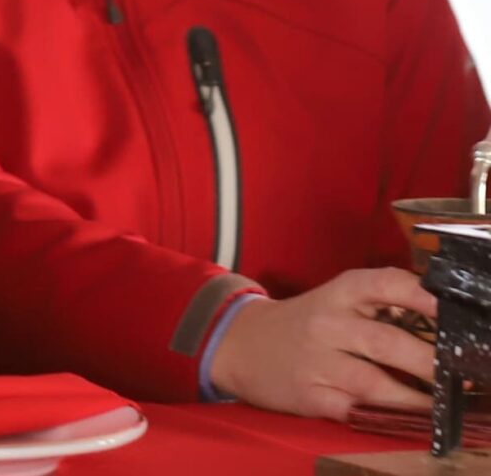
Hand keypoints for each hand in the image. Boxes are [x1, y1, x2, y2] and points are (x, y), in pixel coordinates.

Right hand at [207, 268, 437, 418]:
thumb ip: (384, 302)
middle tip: (463, 377)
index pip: (386, 285)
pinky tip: (406, 421)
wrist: (240, 343)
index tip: (453, 313)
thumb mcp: (337, 299)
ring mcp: (318, 362)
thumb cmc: (305, 322)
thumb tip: (447, 321)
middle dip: (431, 364)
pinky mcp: (311, 396)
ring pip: (375, 383)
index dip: (423, 298)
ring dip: (416, 399)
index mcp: (340, 293)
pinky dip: (385, 418)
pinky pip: (355, 411)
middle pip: (387, 342)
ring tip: (444, 407)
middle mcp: (328, 323)